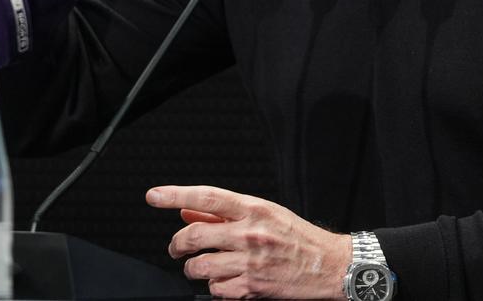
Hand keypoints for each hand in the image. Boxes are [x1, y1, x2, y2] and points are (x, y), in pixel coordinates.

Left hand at [147, 185, 349, 298]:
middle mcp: (249, 234)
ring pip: (199, 267)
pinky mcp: (251, 288)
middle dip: (176, 244)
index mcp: (253, 209)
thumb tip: (187, 210)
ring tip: (199, 266)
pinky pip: (216, 289)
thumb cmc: (297, 237)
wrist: (328, 266)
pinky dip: (215, 286)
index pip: (207, 197)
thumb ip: (223, 213)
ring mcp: (249, 263)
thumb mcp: (264, 214)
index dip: (175, 194)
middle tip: (176, 247)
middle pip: (194, 236)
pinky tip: (225, 280)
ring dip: (192, 268)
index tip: (154, 196)